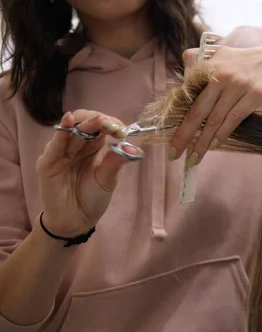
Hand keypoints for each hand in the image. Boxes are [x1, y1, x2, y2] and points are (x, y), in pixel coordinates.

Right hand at [36, 110, 138, 236]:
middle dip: (98, 120)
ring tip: (98, 121)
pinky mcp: (47, 162)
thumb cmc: (92, 198)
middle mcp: (76, 145)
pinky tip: (69, 122)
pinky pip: (54, 145)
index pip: (99, 126)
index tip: (123, 131)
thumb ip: (116, 162)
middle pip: (84, 123)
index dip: (110, 124)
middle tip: (112, 125)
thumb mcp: (108, 180)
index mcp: (93, 146)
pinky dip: (62, 133)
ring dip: (84, 123)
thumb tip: (135, 149)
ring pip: (70, 130)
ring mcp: (60, 152)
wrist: (75, 220)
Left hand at [169, 44, 261, 166]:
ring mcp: (239, 85)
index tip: (170, 139)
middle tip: (173, 155)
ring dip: (203, 142)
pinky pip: (234, 118)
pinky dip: (223, 133)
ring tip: (194, 158)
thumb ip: (198, 61)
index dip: (177, 120)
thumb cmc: (246, 63)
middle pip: (198, 111)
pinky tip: (214, 145)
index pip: (187, 97)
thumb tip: (183, 76)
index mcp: (209, 66)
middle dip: (184, 136)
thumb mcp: (221, 54)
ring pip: (216, 119)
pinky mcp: (255, 95)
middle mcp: (222, 75)